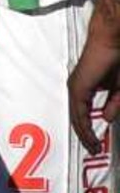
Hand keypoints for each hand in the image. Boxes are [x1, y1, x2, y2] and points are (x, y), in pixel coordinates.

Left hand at [70, 0, 119, 154]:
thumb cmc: (116, 60)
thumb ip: (113, 104)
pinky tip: (89, 136)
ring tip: (92, 147)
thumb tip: (106, 118)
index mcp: (86, 87)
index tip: (96, 142)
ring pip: (76, 117)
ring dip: (84, 134)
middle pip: (77, 117)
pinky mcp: (78, 87)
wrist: (112, 43)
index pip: (83, 112)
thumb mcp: (118, 89)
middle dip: (85, 136)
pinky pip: (79, 112)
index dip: (89, 128)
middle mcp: (77, 88)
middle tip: (93, 149)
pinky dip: (84, 126)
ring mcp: (76, 88)